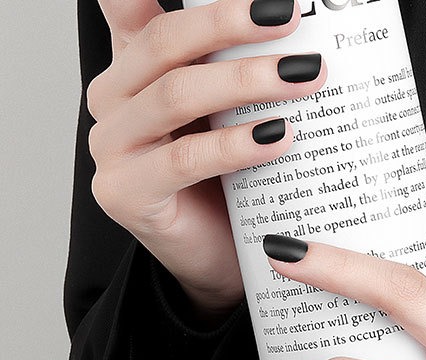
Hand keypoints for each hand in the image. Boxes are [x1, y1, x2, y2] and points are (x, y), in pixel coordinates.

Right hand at [86, 0, 326, 321]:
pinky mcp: (125, 194)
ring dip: (246, 81)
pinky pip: (184, 159)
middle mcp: (112, 98)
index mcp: (133, 67)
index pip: (135, 7)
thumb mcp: (230, 114)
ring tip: (305, 76)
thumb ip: (234, 67)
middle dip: (233, 24)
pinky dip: (235, 146)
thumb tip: (294, 27)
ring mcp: (112, 147)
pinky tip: (280, 136)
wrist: (217, 259)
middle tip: (293, 17)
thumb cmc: (229, 184)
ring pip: (176, 94)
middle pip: (167, 42)